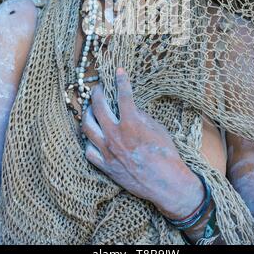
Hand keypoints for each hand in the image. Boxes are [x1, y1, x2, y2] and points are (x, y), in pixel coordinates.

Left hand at [82, 67, 204, 218]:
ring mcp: (108, 151)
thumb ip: (140, 116)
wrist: (166, 182)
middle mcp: (115, 135)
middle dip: (97, 93)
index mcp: (131, 123)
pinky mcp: (105, 165)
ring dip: (87, 114)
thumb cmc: (166, 154)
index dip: (121, 80)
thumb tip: (130, 108)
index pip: (123, 95)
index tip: (118, 71)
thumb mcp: (157, 128)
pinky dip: (89, 141)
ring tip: (90, 109)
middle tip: (99, 89)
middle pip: (98, 107)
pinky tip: (92, 136)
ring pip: (87, 127)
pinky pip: (88, 151)